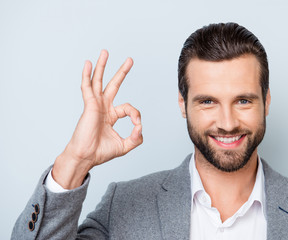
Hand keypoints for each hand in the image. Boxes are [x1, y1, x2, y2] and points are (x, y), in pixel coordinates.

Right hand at [52, 50, 142, 188]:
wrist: (86, 157)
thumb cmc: (100, 152)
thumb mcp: (125, 146)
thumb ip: (136, 138)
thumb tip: (141, 127)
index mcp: (112, 115)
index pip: (128, 108)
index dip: (136, 115)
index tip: (137, 126)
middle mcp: (104, 108)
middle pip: (113, 85)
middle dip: (122, 72)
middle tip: (130, 60)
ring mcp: (96, 105)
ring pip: (99, 81)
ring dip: (102, 66)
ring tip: (105, 52)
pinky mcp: (89, 105)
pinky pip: (87, 87)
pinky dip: (87, 75)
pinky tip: (88, 64)